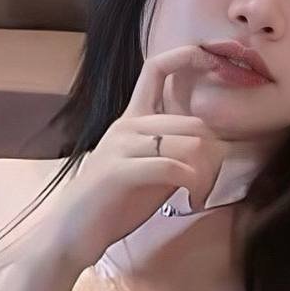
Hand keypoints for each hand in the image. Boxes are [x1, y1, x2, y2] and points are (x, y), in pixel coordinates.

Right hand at [0, 45, 225, 279]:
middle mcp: (127, 125)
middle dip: (216, 156)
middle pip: (194, 120)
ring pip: (189, 143)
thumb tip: (213, 141)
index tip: (216, 62)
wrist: (72, 233)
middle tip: (211, 184)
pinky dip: (192, 185)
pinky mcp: (119, 171)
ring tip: (199, 195)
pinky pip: (173, 167)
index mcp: (133, 119)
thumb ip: (174, 149)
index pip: (157, 68)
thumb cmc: (112, 204)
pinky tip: (191, 201)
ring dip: (206, 174)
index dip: (188, 57)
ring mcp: (121, 146)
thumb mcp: (150, 169)